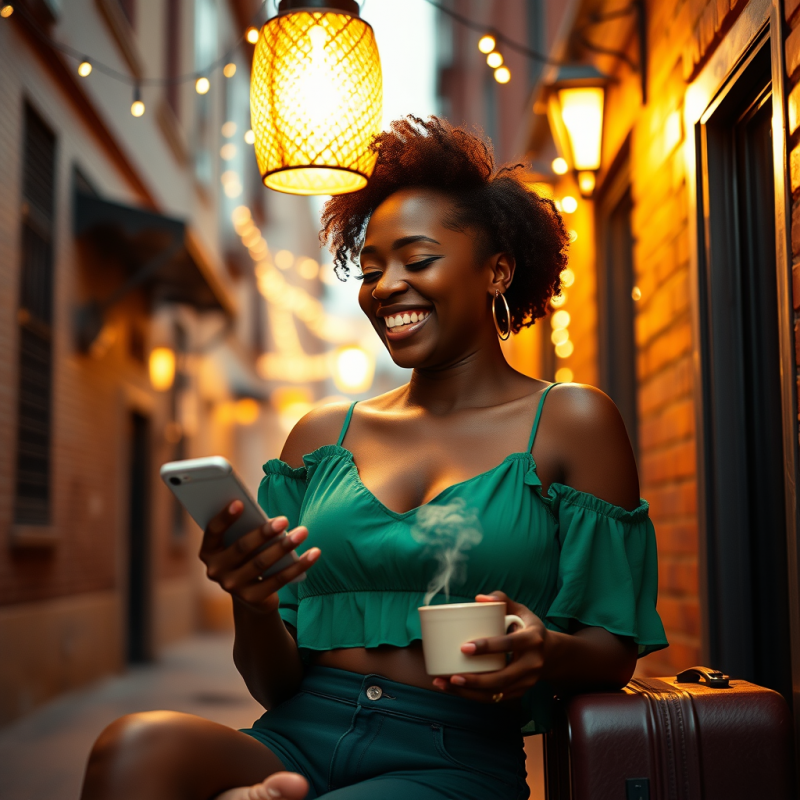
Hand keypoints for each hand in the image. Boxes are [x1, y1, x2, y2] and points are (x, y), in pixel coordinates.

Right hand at [199, 500, 319, 614]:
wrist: (251, 594)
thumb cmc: (248, 555)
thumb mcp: (242, 541)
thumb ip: (246, 529)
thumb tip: (268, 517)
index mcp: (209, 551)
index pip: (213, 532)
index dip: (224, 517)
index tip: (240, 502)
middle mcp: (216, 570)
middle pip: (242, 548)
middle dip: (264, 533)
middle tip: (284, 520)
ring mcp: (233, 587)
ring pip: (262, 563)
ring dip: (285, 546)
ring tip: (303, 532)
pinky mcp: (253, 599)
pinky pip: (279, 580)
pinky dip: (299, 565)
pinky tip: (314, 553)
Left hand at [431, 591, 547, 702]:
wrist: (550, 653)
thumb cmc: (527, 627)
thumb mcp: (520, 610)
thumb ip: (501, 600)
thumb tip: (479, 599)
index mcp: (532, 639)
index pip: (508, 644)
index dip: (487, 646)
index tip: (464, 647)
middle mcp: (532, 663)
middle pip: (502, 677)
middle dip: (476, 680)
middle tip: (451, 675)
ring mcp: (528, 681)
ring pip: (497, 692)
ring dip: (470, 692)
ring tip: (446, 684)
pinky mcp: (521, 692)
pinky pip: (496, 698)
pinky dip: (474, 696)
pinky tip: (456, 690)